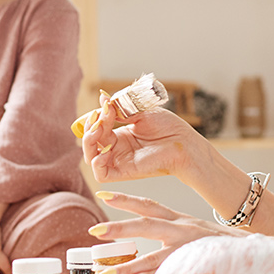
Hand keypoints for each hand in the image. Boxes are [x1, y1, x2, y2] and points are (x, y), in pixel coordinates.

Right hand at [81, 94, 205, 185]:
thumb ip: (120, 109)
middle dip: (91, 126)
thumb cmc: (169, 127)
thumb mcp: (141, 112)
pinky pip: (101, 174)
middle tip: (101, 115)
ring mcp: (120, 160)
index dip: (97, 115)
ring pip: (91, 157)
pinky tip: (104, 150)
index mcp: (122, 134)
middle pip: (91, 141)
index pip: (98, 127)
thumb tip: (103, 99)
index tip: (106, 103)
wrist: (184, 142)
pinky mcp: (125, 173)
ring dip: (89, 141)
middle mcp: (119, 148)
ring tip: (100, 128)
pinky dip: (96, 163)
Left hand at [86, 191, 245, 273]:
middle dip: (119, 228)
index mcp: (180, 220)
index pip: (149, 205)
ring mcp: (189, 249)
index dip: (125, 198)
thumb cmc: (219, 247)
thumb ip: (171, 237)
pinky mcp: (195, 267)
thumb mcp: (194, 233)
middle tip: (95, 231)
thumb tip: (142, 252)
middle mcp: (183, 230)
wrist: (254, 255)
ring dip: (127, 267)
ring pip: (153, 256)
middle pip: (146, 224)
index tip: (103, 192)